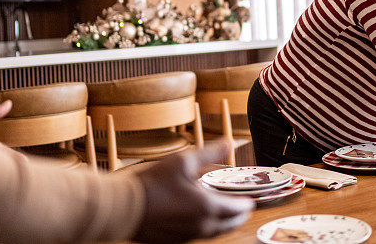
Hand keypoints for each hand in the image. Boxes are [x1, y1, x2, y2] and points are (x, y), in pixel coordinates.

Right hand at [132, 143, 254, 243]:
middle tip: (243, 209)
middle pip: (229, 225)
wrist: (124, 208)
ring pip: (214, 232)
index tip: (252, 201)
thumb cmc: (153, 183)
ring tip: (226, 214)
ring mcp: (188, 236)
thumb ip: (210, 152)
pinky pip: (198, 235)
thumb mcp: (183, 161)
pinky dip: (206, 227)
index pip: (237, 210)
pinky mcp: (175, 241)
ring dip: (223, 223)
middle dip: (238, 216)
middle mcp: (202, 226)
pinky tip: (200, 218)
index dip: (246, 205)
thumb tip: (231, 143)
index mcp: (207, 207)